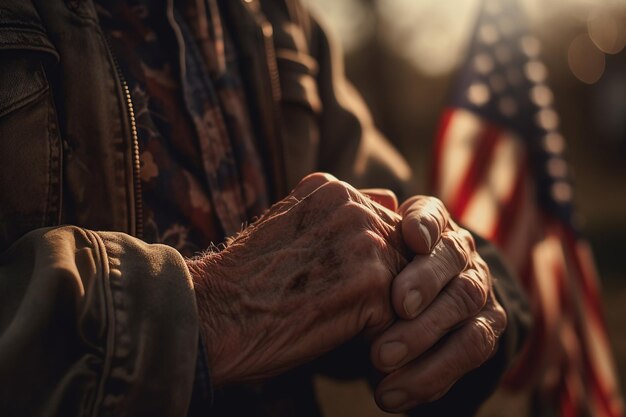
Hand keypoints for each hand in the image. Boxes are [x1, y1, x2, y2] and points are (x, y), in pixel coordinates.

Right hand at [187, 173, 408, 385]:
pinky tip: (338, 333)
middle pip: (400, 250)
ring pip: (404, 282)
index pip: (383, 221)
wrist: (214, 313)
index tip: (334, 282)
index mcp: (332, 189)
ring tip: (336, 318)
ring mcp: (364, 241)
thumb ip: (336, 214)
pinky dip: (376, 334)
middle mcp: (352, 205)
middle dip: (380, 284)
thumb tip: (390, 201)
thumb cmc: (246, 280)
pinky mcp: (371, 283)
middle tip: (337, 304)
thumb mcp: (289, 226)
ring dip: (380, 309)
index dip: (366, 262)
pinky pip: (398, 315)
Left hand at [369, 196, 507, 411]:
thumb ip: (358, 235)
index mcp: (430, 226)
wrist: (416, 313)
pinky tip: (393, 394)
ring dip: (424, 336)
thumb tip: (343, 206)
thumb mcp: (368, 252)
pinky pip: (471, 350)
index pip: (432, 214)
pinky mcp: (487, 330)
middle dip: (426, 281)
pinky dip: (431, 374)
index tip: (411, 236)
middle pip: (452, 259)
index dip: (425, 223)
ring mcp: (478, 291)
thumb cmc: (378, 274)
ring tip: (379, 362)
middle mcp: (460, 254)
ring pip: (464, 305)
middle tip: (397, 306)